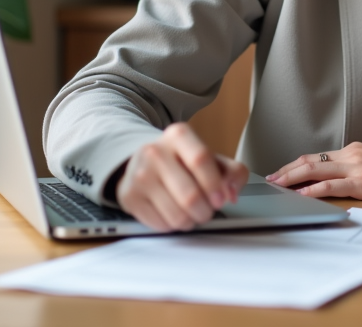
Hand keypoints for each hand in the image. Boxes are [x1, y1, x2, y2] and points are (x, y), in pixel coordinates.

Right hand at [116, 122, 249, 231]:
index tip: (221, 199)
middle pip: (189, 194)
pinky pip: (160, 224)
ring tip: (191, 214)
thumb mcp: (212, 159)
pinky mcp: (129, 196)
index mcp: (179, 135)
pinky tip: (173, 214)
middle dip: (205, 211)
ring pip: (175, 214)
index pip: (201, 159)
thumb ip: (233, 172)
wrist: (146, 163)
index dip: (214, 184)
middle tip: (207, 212)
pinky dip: (173, 226)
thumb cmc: (184, 162)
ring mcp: (139, 174)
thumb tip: (231, 193)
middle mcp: (155, 151)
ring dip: (190, 221)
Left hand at [266, 142, 361, 200]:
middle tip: (269, 179)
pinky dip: (311, 190)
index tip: (281, 172)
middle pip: (309, 160)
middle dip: (286, 170)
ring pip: (313, 169)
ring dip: (291, 178)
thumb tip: (347, 182)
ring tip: (275, 186)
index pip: (318, 156)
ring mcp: (355, 167)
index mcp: (355, 151)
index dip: (296, 164)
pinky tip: (300, 195)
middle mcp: (351, 155)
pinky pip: (330, 185)